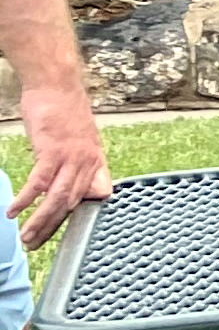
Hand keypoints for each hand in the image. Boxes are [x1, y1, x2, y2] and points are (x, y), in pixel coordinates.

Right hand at [13, 83, 108, 248]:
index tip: (57, 236)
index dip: (72, 220)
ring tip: (24, 237)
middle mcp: (88, 162)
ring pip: (58, 197)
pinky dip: (26, 199)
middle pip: (71, 204)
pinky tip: (13, 211)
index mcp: (95, 161)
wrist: (56, 84)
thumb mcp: (79, 139)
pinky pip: (40, 181)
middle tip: (34, 245)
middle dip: (52, 228)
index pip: (86, 199)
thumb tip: (77, 183)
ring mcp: (72, 156)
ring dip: (40, 220)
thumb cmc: (63, 110)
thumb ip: (79, 162)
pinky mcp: (53, 150)